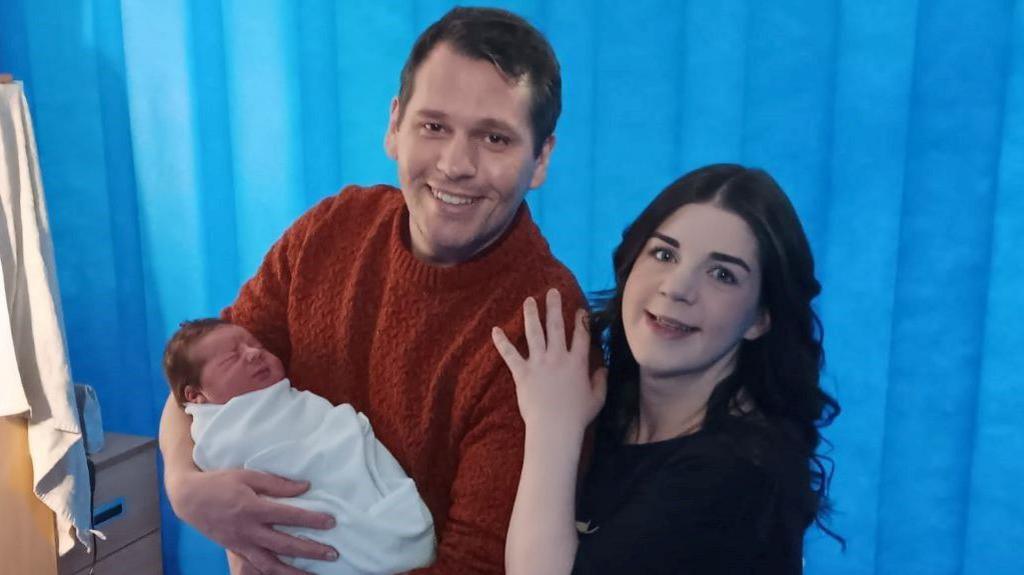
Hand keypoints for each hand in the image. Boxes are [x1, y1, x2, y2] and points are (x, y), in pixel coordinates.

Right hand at [168, 468, 338, 573]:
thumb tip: (304, 487)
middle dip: (310, 551)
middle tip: (333, 554)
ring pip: (270, 565)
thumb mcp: (248, 475)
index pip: (289, 516)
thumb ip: (277, 483)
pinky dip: (272, 574)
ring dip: (293, 573)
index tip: (331, 522)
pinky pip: (255, 567)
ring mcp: (241, 544)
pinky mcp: (235, 550)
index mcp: (253, 508)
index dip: (312, 520)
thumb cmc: (220, 482)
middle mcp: (248, 530)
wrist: (189, 498)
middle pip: (284, 545)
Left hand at [492, 288, 606, 434]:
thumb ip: (601, 381)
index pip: (582, 335)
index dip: (582, 321)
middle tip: (551, 291)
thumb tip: (604, 368)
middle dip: (554, 307)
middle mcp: (558, 357)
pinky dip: (501, 342)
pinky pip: (510, 354)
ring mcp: (539, 363)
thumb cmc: (577, 416)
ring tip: (528, 300)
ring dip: (531, 315)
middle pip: (556, 326)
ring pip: (534, 333)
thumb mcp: (597, 399)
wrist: (554, 428)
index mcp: (577, 362)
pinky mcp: (522, 373)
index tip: (580, 310)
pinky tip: (495, 330)